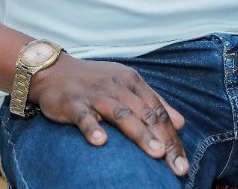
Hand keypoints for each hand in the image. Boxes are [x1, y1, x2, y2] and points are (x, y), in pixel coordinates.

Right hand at [32, 56, 188, 175]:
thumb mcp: (128, 85)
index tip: (183, 161)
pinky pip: (84, 116)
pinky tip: (101, 142)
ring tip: (156, 153)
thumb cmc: (95, 81)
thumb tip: (181, 122)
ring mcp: (96, 95)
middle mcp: (118, 87)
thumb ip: (154, 102)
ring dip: (140, 133)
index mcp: (133, 82)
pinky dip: (92, 128)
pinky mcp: (73, 103)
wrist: (54, 70)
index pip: (159, 111)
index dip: (173, 136)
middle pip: (146, 114)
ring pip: (122, 114)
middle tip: (177, 166)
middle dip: (165, 141)